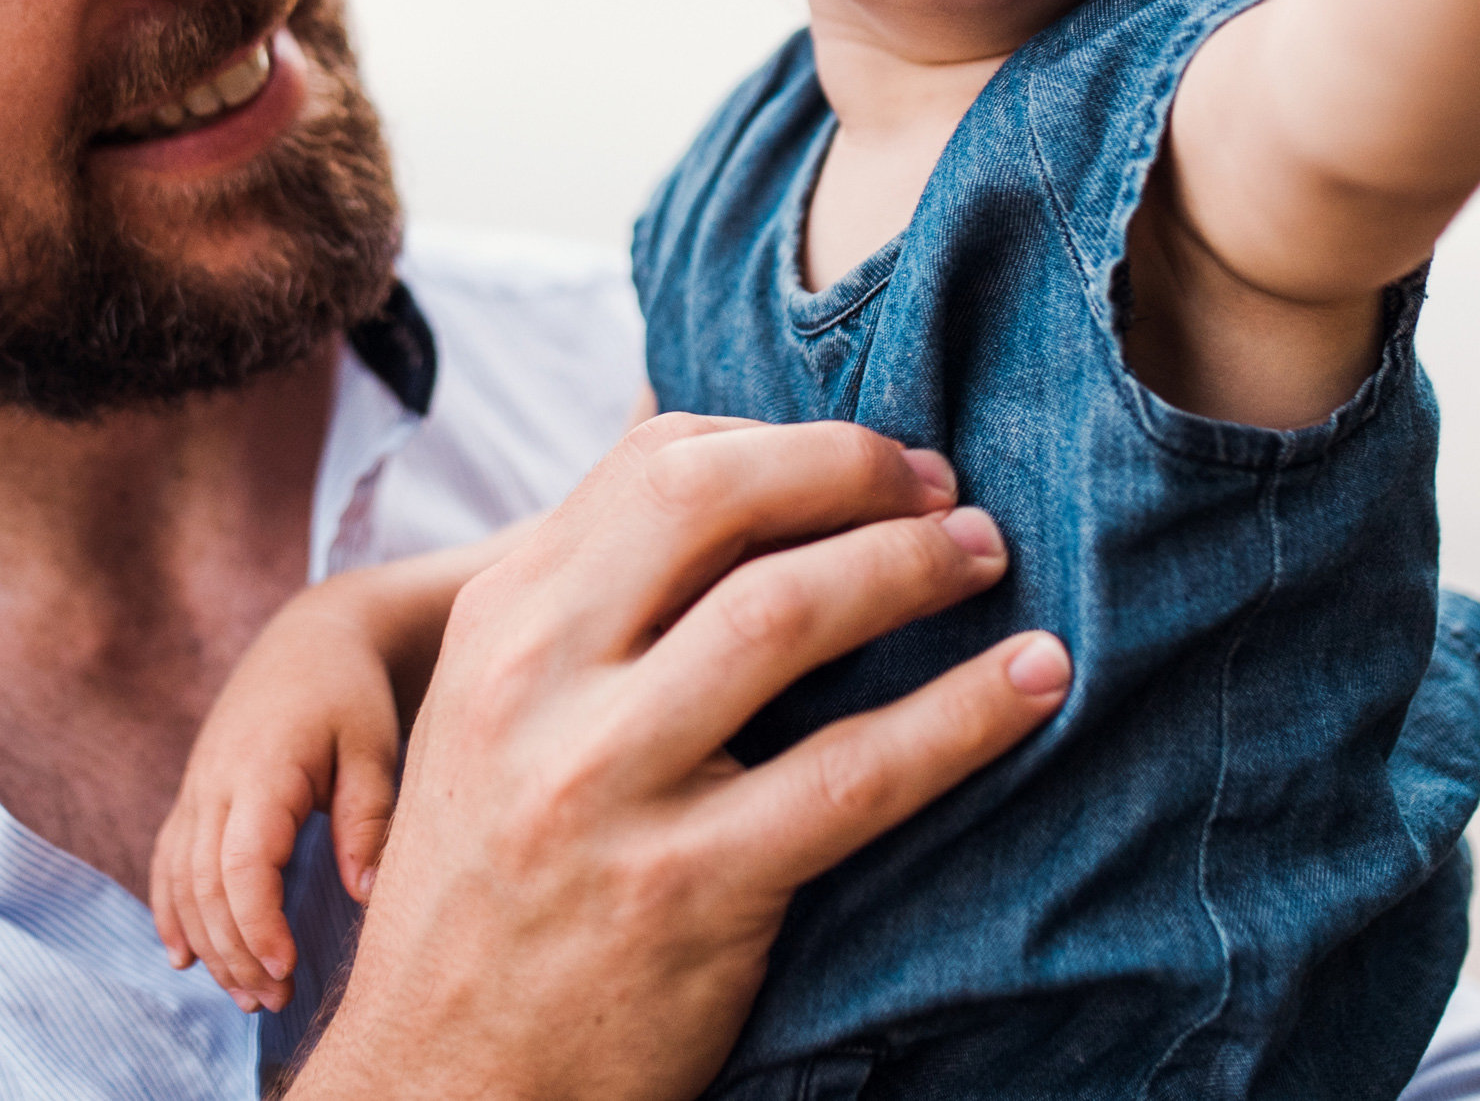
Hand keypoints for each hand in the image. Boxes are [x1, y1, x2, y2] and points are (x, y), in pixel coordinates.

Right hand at [150, 574, 404, 1012]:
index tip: (287, 968)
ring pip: (181, 881)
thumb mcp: (372, 748)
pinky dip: (170, 910)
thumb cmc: (351, 693)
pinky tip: (183, 955)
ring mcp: (197, 786)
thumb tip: (366, 893)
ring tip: (249, 995)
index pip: (241, 865)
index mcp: (261, 769)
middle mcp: (215, 781)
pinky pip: (167, 859)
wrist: (312, 636)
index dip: (257, 925)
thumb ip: (367, 818)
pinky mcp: (194, 791)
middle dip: (235, 952)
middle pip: (204, 886)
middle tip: (276, 1002)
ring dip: (208, 943)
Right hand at [287, 415, 1071, 1100]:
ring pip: (786, 614)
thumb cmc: (494, 869)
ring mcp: (603, 782)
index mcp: (503, 614)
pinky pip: (855, 774)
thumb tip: (733, 471)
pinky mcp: (686, 890)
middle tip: (943, 487)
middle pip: (710, 498)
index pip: (655, 460)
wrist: (443, 1074)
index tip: (870, 460)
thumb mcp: (502, 704)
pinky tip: (1036, 678)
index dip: (786, 442)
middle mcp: (537, 677)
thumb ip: (597, 594)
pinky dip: (963, 712)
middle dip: (850, 467)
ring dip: (913, 566)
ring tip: (987, 557)